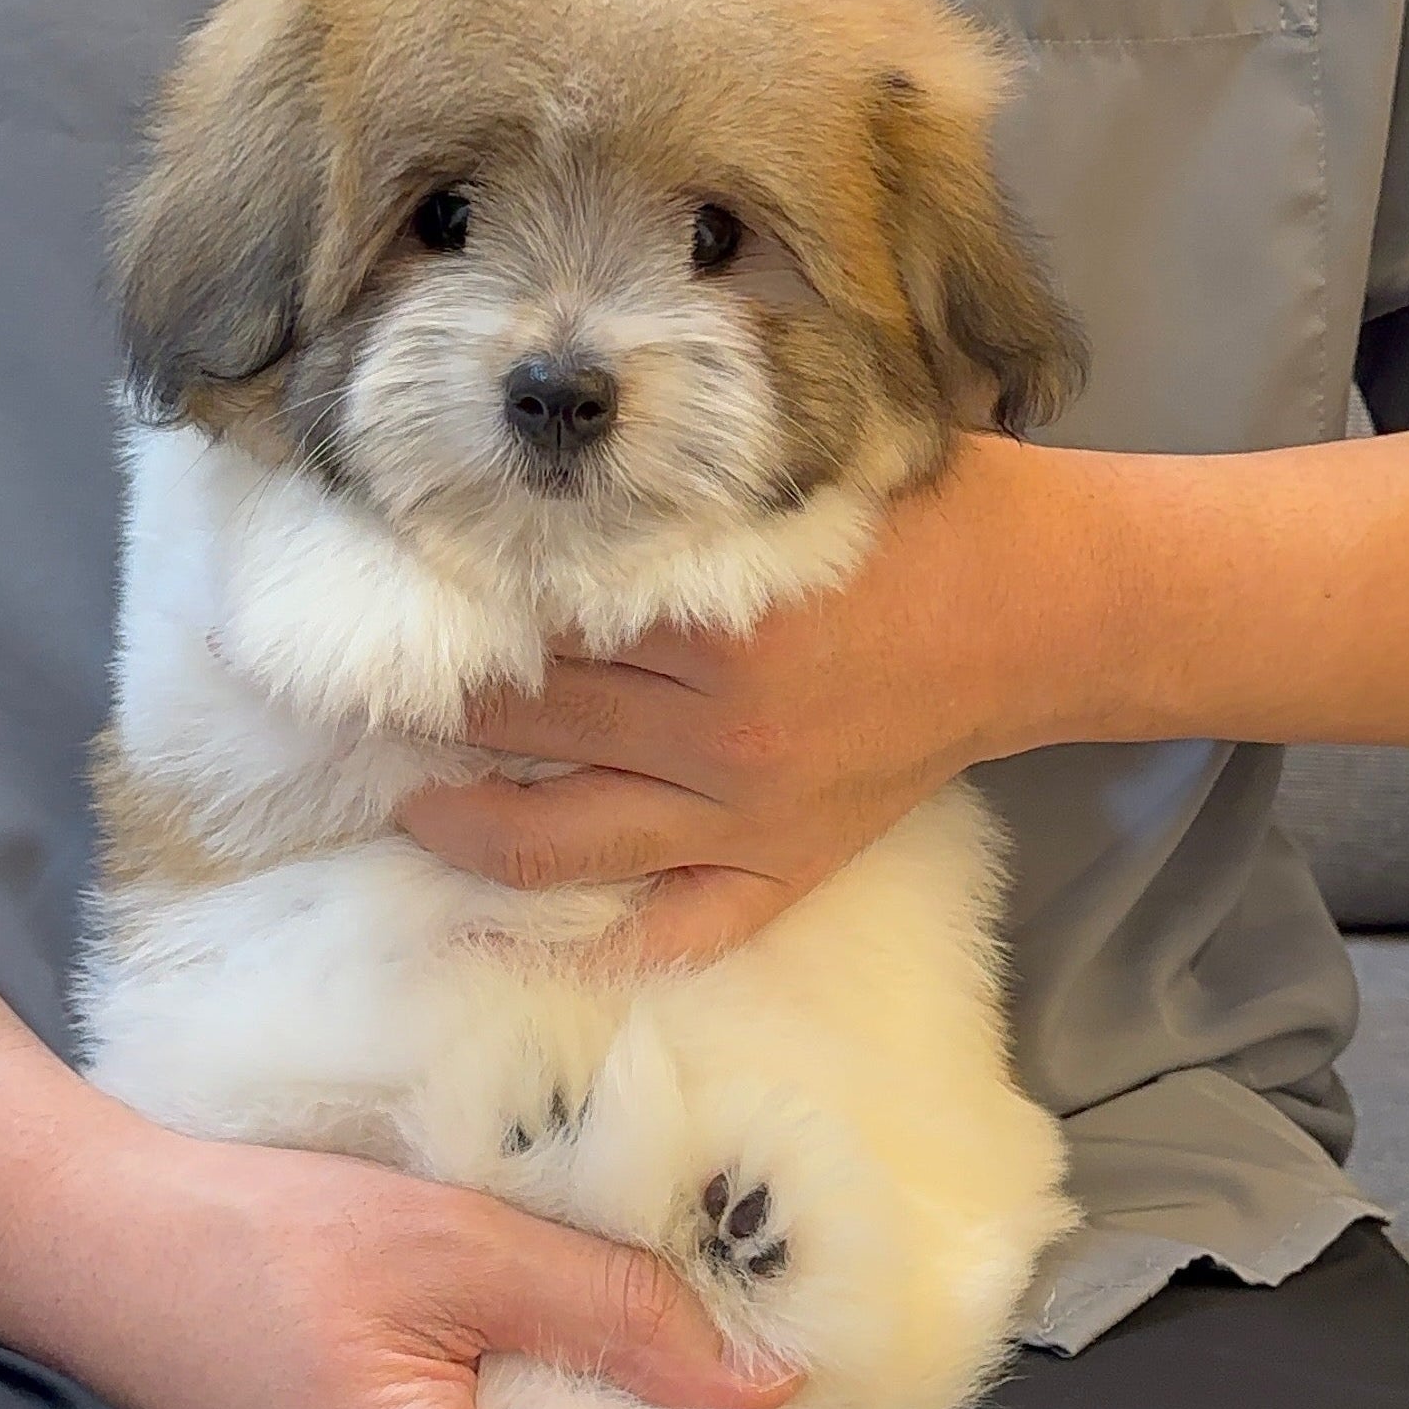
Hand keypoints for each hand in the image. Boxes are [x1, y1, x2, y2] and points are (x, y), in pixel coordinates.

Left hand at [404, 430, 1097, 967]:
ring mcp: (748, 813)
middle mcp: (717, 726)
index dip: (458, 601)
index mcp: (717, 616)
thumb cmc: (926, 512)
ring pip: (565, 835)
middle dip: (436, 702)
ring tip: (401, 793)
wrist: (1049, 608)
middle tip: (358, 685)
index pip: (541, 617)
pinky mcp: (786, 866)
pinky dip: (595, 947)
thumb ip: (685, 479)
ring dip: (466, 816)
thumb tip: (556, 460)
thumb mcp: (802, 465)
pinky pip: (675, 933)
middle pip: (531, 719)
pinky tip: (509, 934)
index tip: (394, 585)